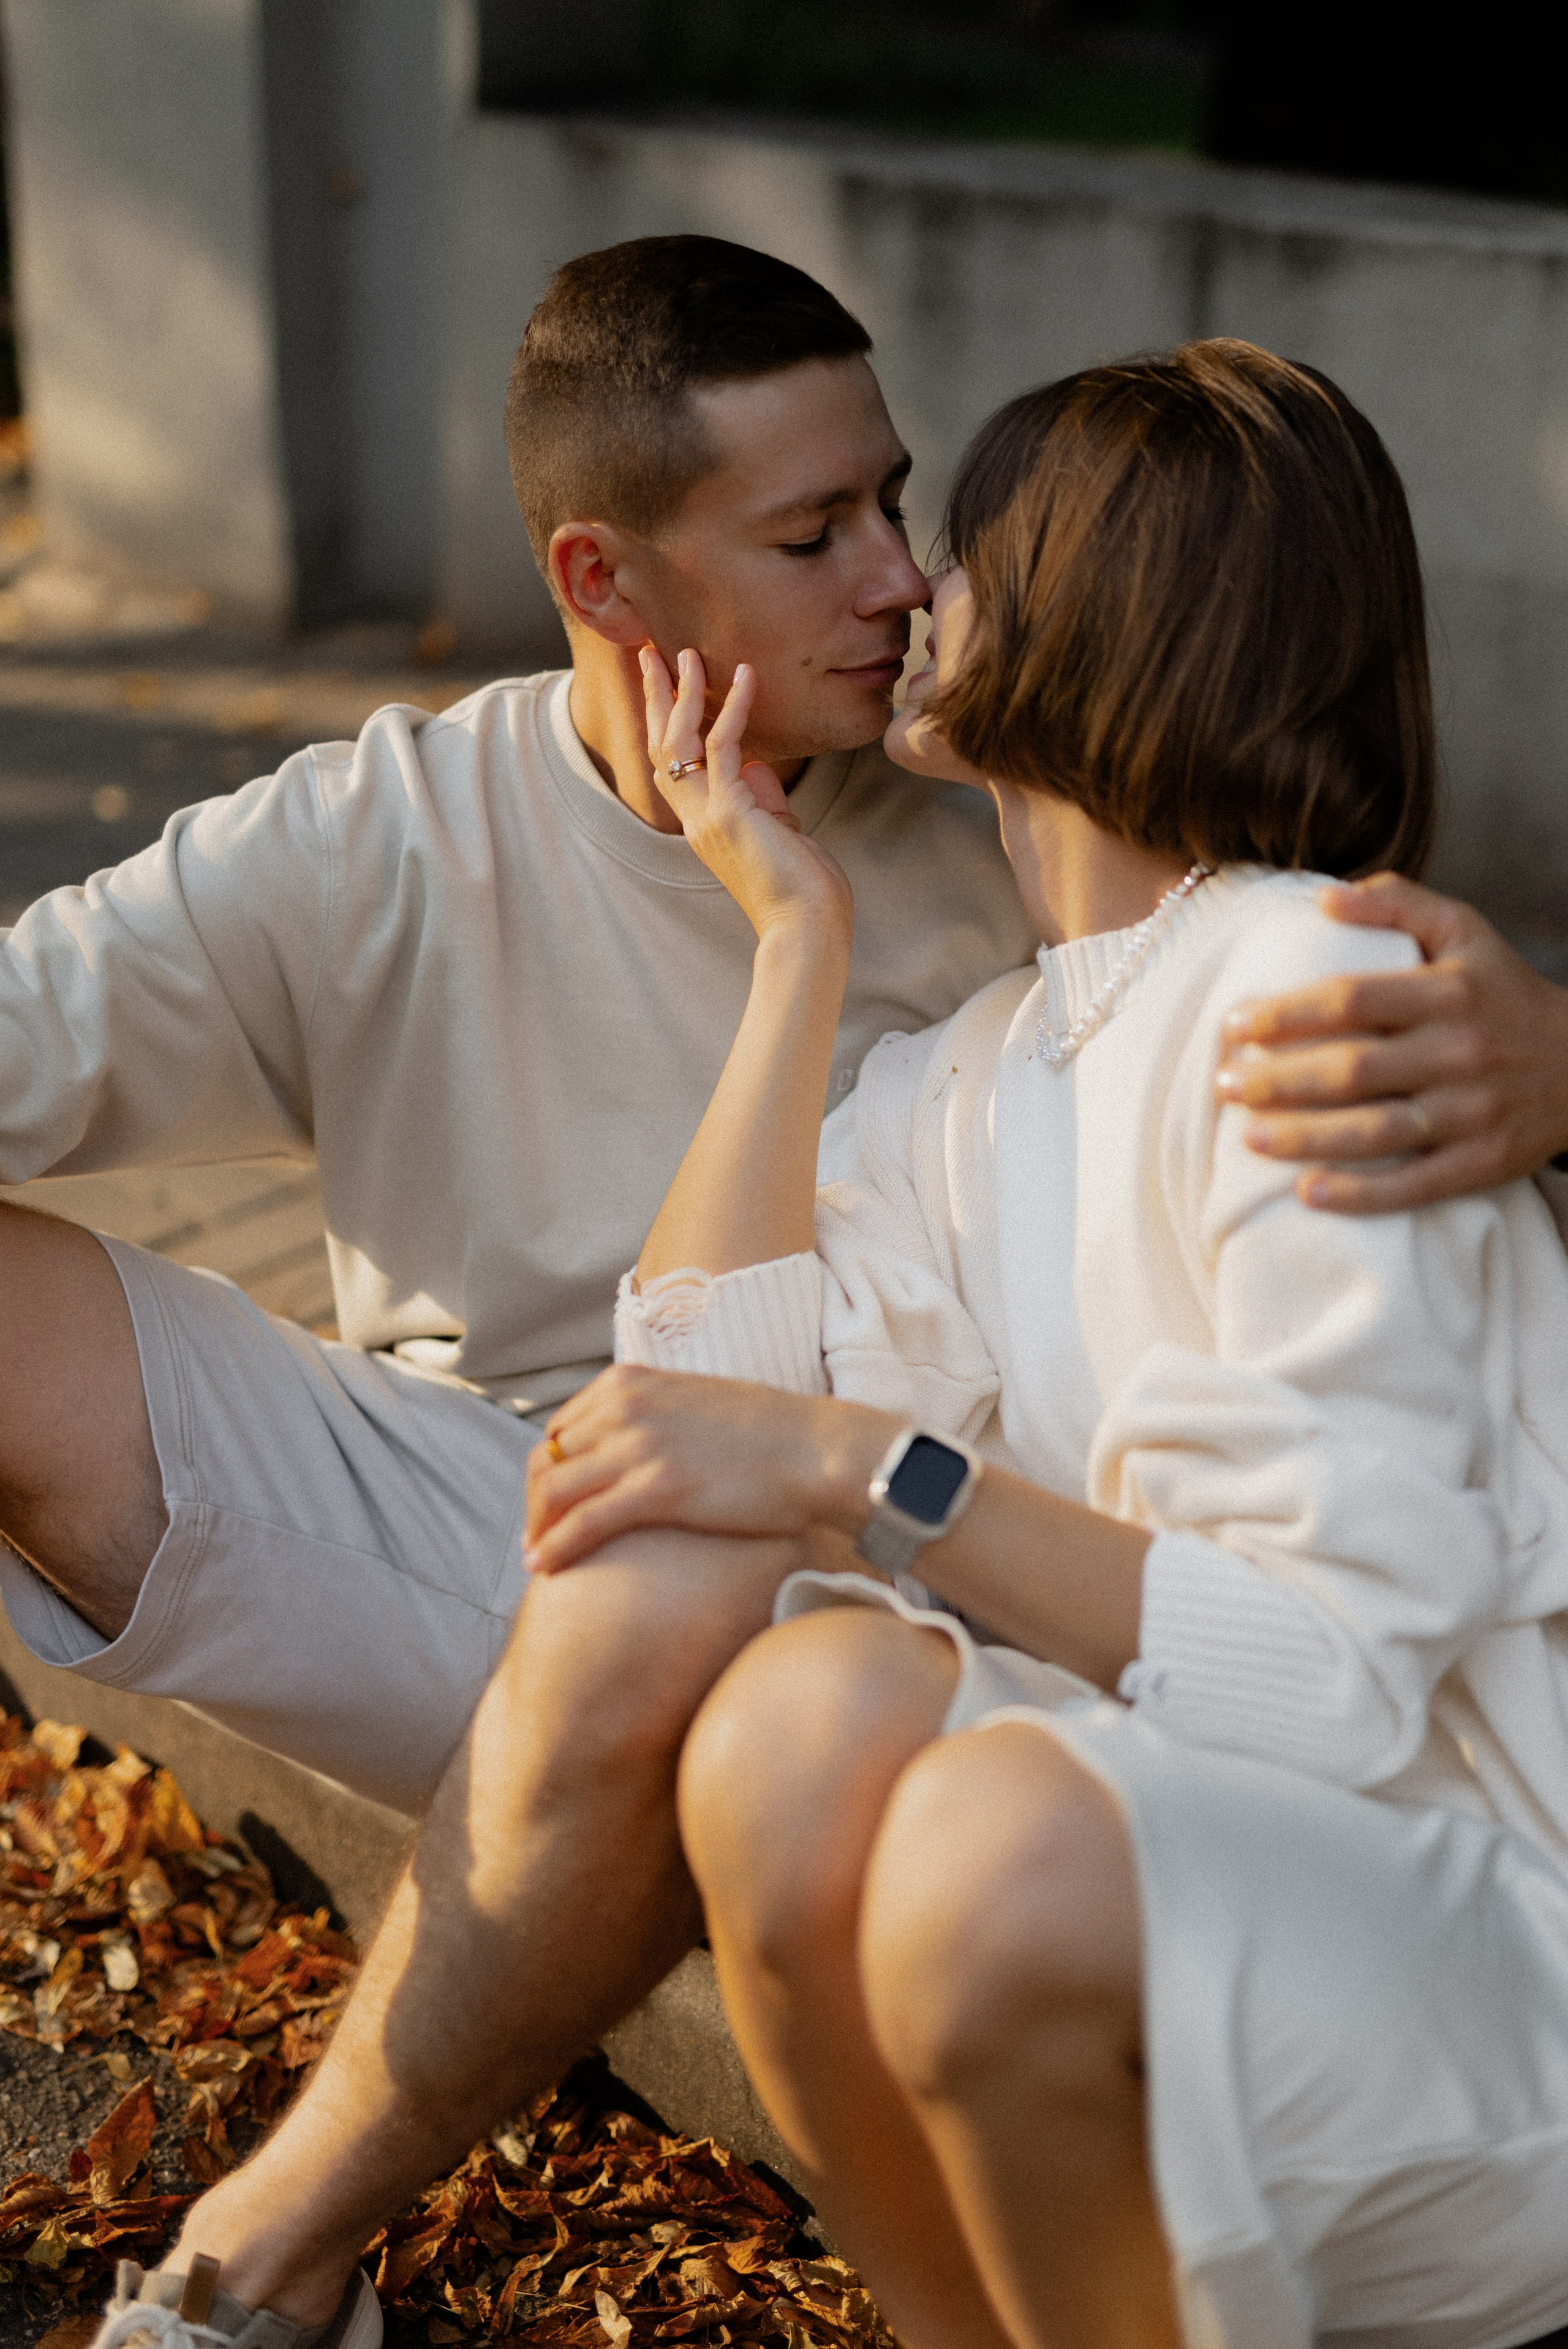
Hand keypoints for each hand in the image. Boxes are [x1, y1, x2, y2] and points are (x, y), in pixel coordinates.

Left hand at [524, 1364, 891, 1573]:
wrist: (816, 1450)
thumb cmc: (768, 1433)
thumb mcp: (694, 1401)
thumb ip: (654, 1413)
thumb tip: (632, 1445)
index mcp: (631, 1382)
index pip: (560, 1427)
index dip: (547, 1469)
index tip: (549, 1501)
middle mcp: (625, 1406)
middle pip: (547, 1458)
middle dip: (534, 1501)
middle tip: (537, 1535)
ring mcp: (639, 1445)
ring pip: (554, 1490)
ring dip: (536, 1528)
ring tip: (535, 1558)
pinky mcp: (657, 1487)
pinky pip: (583, 1522)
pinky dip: (555, 1546)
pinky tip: (545, 1569)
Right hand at [641, 645, 852, 940]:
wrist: (807, 929)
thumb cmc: (804, 891)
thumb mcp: (783, 835)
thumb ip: (767, 801)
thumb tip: (760, 765)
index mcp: (704, 827)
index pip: (674, 765)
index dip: (666, 722)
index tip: (667, 684)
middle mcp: (696, 820)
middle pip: (662, 746)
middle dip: (657, 697)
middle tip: (650, 653)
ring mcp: (708, 816)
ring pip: (680, 741)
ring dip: (684, 693)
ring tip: (687, 653)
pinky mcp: (731, 812)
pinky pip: (724, 747)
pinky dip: (735, 708)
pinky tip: (746, 676)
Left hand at [1216, 872, 1567, 1210]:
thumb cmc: (1504, 992)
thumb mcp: (1465, 930)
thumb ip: (1398, 900)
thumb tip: (1324, 896)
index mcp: (1448, 992)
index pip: (1351, 999)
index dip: (1286, 1014)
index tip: (1235, 1026)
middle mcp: (1461, 1052)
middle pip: (1353, 1070)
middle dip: (1278, 1080)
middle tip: (1223, 1084)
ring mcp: (1473, 1113)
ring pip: (1376, 1131)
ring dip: (1304, 1137)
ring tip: (1247, 1136)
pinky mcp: (1482, 1163)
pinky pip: (1415, 1185)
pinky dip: (1360, 1193)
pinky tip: (1306, 1192)